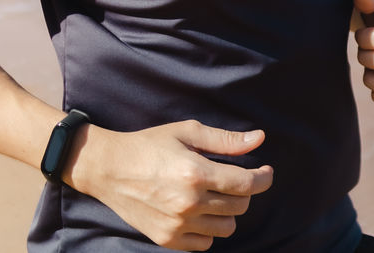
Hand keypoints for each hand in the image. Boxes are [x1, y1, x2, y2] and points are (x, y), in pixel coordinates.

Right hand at [67, 120, 273, 250]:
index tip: (266, 172)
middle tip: (233, 179)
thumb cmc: (150, 144)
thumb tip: (260, 138)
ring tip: (215, 196)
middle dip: (244, 191)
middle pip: (239, 206)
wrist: (108, 168)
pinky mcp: (166, 239)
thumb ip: (226, 140)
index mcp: (196, 173)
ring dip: (228, 212)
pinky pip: (205, 243)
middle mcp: (188, 203)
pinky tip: (199, 212)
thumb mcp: (188, 132)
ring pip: (226, 228)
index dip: (263, 178)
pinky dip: (208, 229)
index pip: (246, 184)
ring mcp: (177, 224)